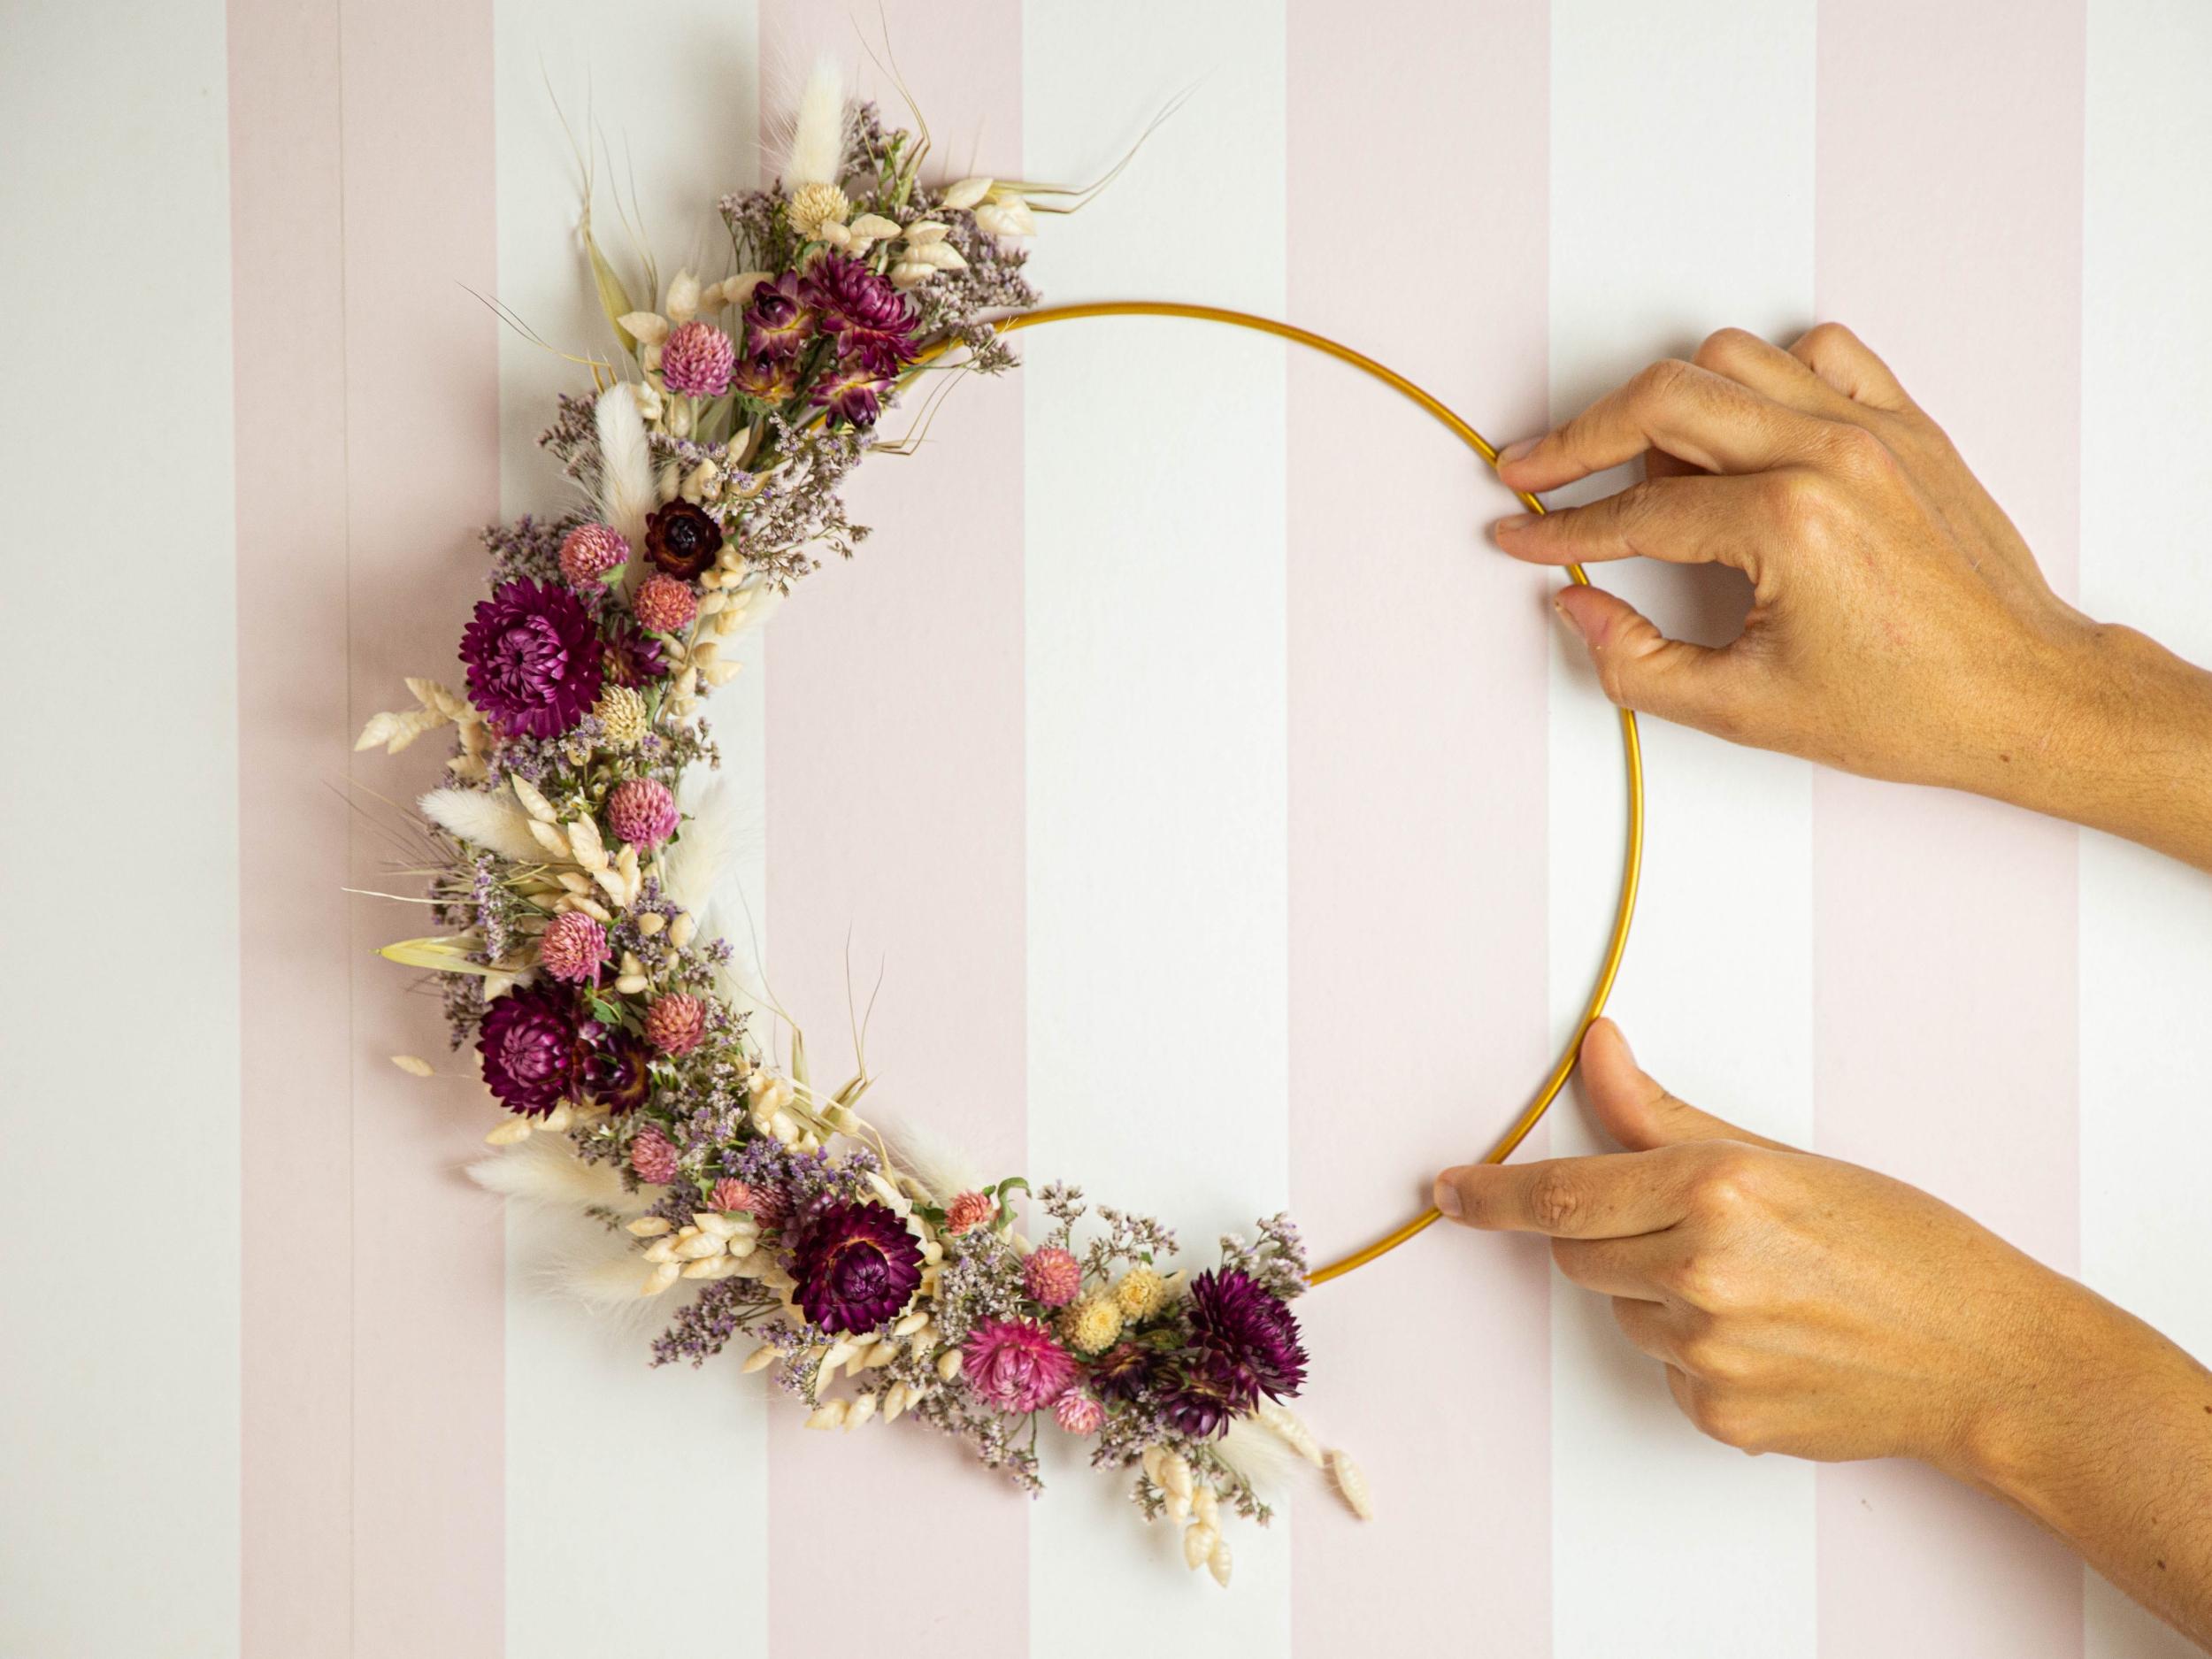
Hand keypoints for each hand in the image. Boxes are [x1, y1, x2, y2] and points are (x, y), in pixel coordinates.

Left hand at [1432, 1018, 2079, 1468]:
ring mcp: (1707, 1352)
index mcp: (1714, 1188)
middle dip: (1609, 1235)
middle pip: (1580, 1252)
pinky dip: (1697, 1354)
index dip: (1491, 1195)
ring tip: (1761, 1287)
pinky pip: (1665, 1370)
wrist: (1985, 1357)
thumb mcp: (1782, 1158)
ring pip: (1623, 1311)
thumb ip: (1664, 1117)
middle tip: (1693, 1229)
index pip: (1561, 1192)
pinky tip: (1773, 1340)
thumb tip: (1596, 1051)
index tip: (1447, 1191)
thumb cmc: (1902, 1246)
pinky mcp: (1719, 1414)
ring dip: (1658, 1294)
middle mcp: (1700, 1271)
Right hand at [1492, 325, 2211, 869]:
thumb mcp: (1745, 709)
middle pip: (1663, 400)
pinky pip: (1818, 354)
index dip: (1560, 529)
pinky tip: (1740, 431)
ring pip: (1731, 361)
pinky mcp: (1906, 424)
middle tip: (1536, 471)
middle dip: (1580, 437)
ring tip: (1643, 467)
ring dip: (1669, 404)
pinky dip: (1764, 377)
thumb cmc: (1910, 707)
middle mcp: (1829, 455)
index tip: (1518, 534)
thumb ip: (1637, 661)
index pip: (1635, 511)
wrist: (2025, 695)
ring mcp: (1872, 429)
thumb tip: (1577, 607)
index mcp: (1789, 523)